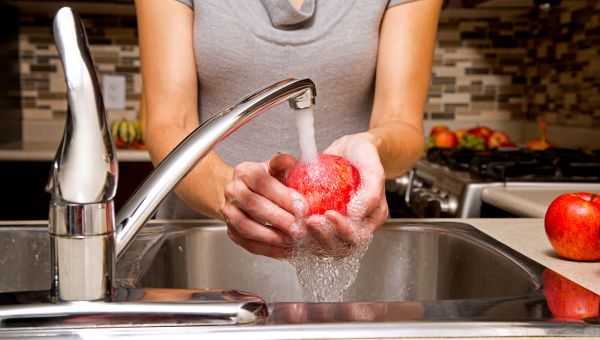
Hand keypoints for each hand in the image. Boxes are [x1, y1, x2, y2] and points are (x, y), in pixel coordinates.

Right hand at [221, 154, 306, 258]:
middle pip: (254, 205)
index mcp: (245, 172)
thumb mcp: (276, 168)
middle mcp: (233, 191)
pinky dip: (268, 250)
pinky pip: (248, 244)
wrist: (244, 194)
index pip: (262, 182)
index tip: (303, 207)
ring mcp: (229, 212)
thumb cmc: (264, 182)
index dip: (283, 196)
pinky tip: (284, 250)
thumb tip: (294, 163)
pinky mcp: (231, 231)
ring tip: (292, 241)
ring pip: (247, 227)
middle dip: (279, 219)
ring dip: (272, 236)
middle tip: (300, 228)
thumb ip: (285, 164)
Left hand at [305, 133, 387, 254]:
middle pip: (339, 248)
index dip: (343, 230)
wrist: (351, 148)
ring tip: (300, 220)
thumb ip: (370, 191)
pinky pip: (310, 231)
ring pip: (322, 245)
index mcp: (370, 219)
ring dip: (310, 237)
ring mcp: (335, 224)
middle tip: (310, 220)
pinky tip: (293, 216)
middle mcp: (354, 226)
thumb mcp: (374, 168)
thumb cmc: (365, 157)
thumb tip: (355, 213)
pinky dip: (301, 228)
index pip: (358, 237)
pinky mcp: (320, 219)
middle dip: (324, 237)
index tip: (329, 214)